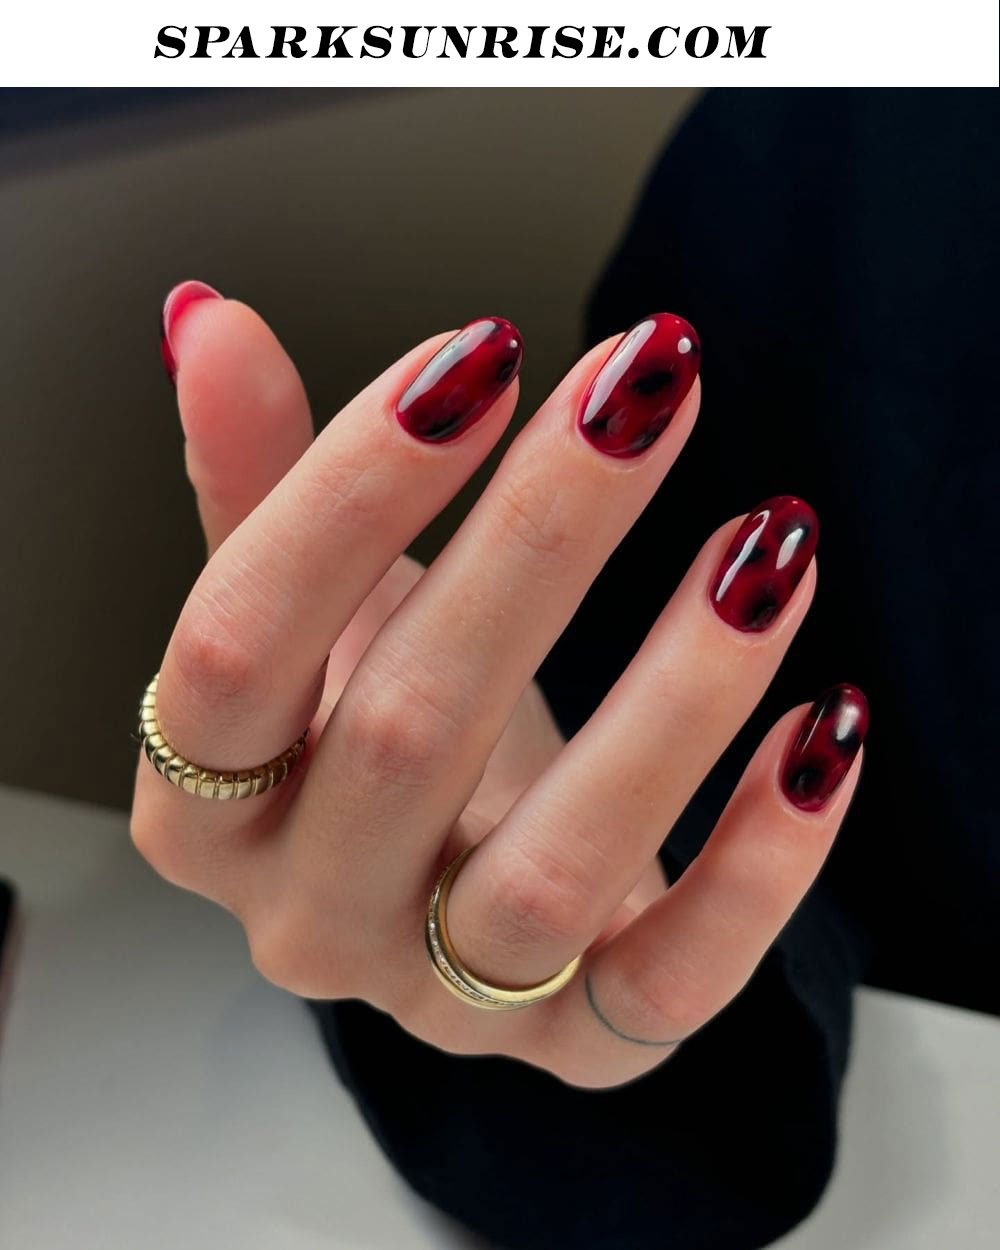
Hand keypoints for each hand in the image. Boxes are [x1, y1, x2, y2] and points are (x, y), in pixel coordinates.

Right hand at [132, 282, 867, 1088]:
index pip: (236, 650)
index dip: (344, 495)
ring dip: (673, 699)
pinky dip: (759, 866)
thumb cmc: (378, 726)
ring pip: (549, 867)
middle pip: (404, 737)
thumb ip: (260, 480)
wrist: (451, 879)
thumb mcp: (314, 608)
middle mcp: (310, 915)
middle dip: (536, 545)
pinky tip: (826, 730)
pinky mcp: (576, 1042)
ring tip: (764, 548)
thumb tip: (205, 322)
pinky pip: (672, 983)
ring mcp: (444, 997)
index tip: (476, 356)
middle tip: (636, 392)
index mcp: (205, 802)